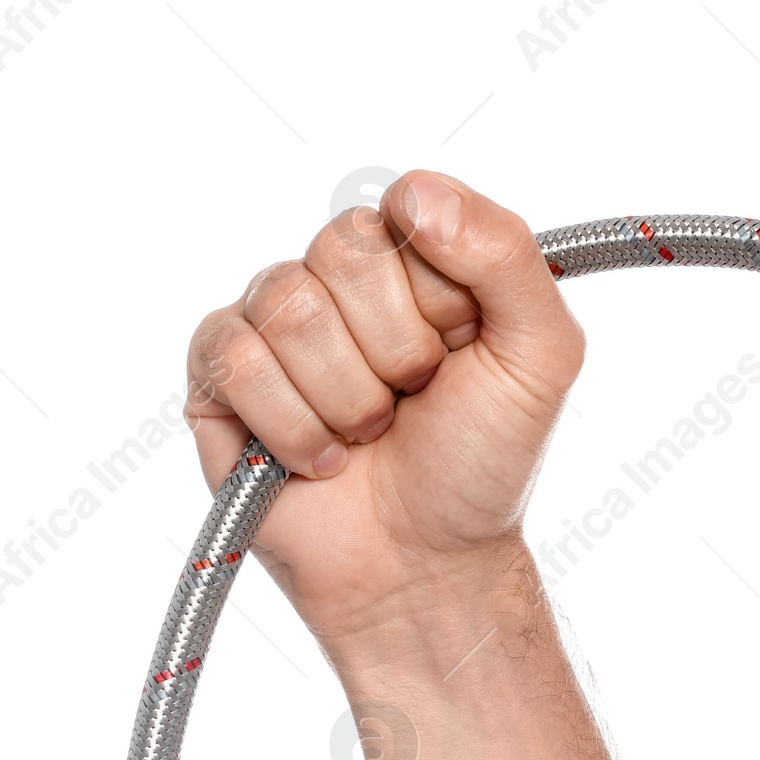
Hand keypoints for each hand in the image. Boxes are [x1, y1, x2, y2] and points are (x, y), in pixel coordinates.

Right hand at [185, 170, 583, 653]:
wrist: (426, 567)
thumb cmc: (478, 467)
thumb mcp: (541, 356)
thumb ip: (507, 254)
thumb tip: (415, 193)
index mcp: (410, 257)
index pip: (407, 214)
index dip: (442, 301)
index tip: (461, 358)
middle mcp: (335, 278)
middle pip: (342, 252)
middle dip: (396, 353)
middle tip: (411, 405)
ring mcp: (271, 324)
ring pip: (289, 307)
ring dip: (347, 399)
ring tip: (366, 438)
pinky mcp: (218, 377)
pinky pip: (235, 357)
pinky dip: (293, 427)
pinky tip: (318, 462)